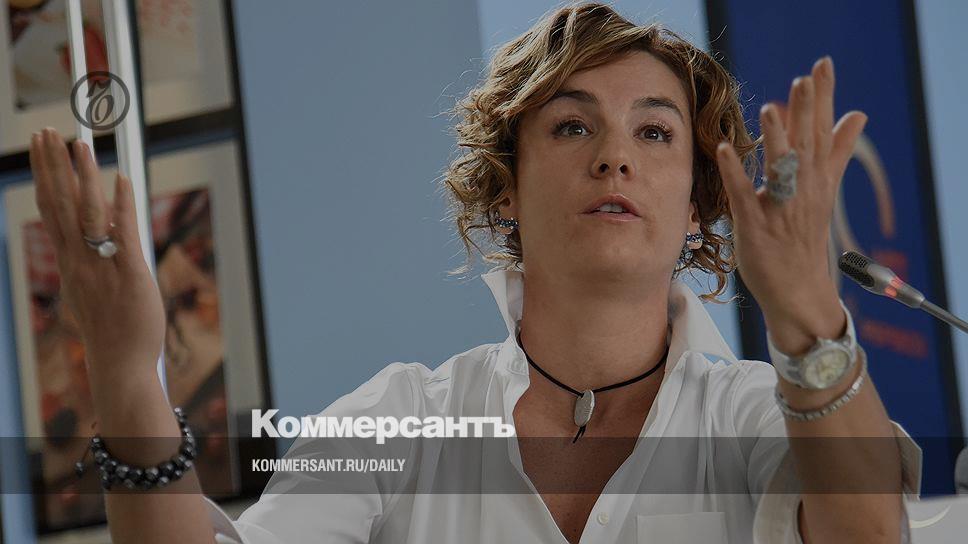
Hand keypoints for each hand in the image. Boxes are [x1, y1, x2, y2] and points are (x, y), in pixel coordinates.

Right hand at [28, 128, 165, 379]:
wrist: (120, 363)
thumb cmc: (110, 328)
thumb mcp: (91, 288)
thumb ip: (91, 258)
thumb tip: (99, 234)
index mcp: (69, 261)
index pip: (51, 209)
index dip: (44, 176)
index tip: (39, 148)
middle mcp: (79, 260)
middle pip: (60, 204)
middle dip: (53, 166)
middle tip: (45, 132)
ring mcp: (102, 266)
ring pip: (88, 213)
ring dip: (83, 177)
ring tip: (79, 144)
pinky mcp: (130, 273)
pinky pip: (123, 234)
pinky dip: (122, 206)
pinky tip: (120, 180)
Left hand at [715, 57, 867, 353]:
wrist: (798, 290)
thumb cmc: (804, 237)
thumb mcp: (822, 191)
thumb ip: (836, 151)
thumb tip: (857, 115)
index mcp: (817, 179)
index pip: (822, 131)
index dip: (822, 98)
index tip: (821, 66)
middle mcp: (803, 191)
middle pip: (807, 145)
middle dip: (806, 111)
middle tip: (804, 78)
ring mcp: (780, 210)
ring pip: (780, 169)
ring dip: (776, 139)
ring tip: (770, 108)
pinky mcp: (756, 228)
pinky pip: (743, 196)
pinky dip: (735, 172)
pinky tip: (724, 149)